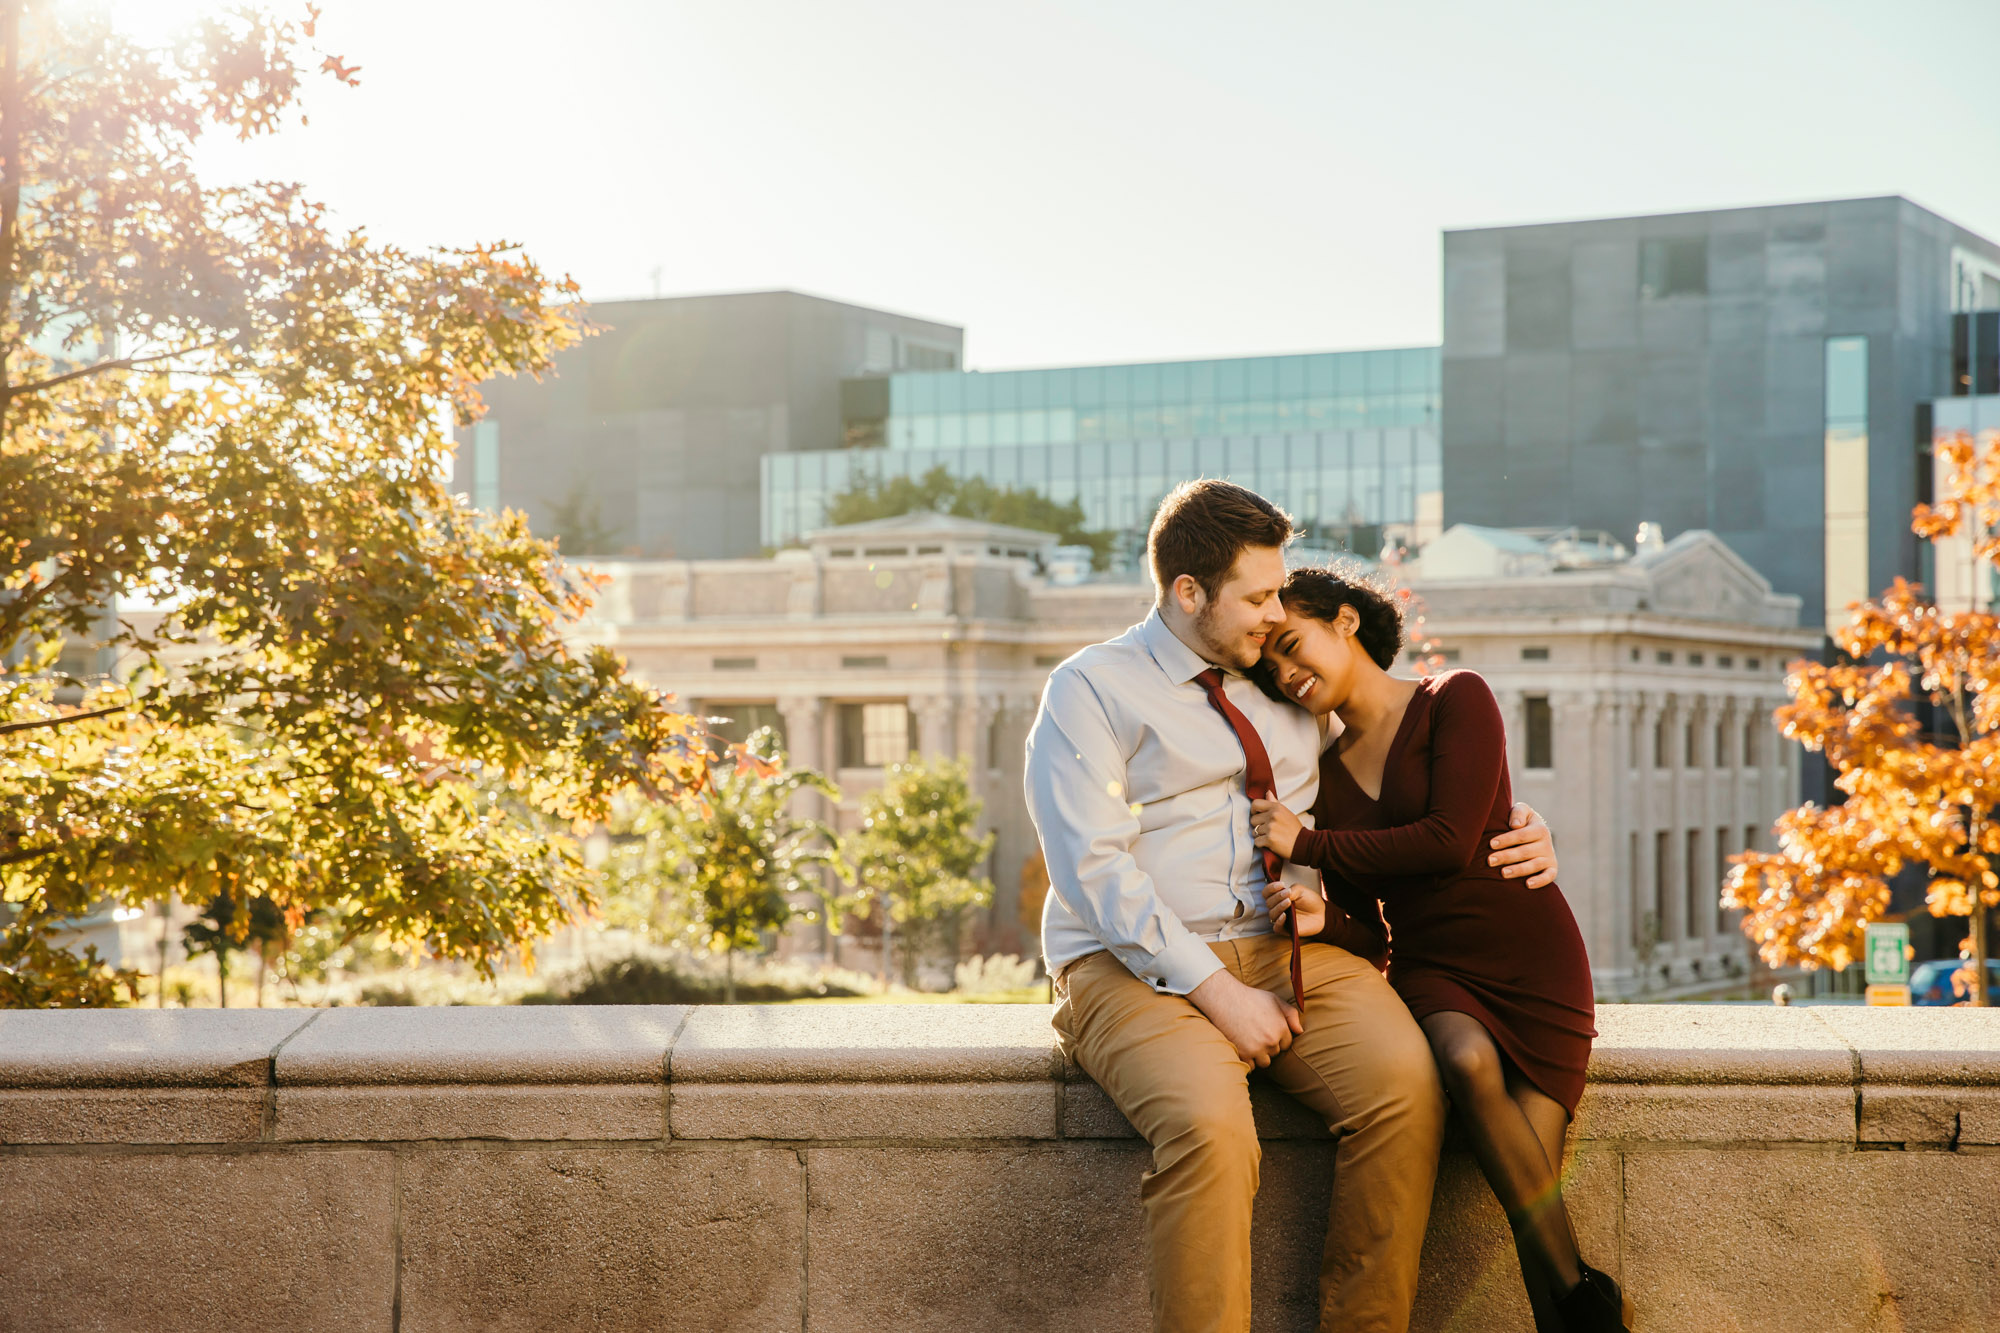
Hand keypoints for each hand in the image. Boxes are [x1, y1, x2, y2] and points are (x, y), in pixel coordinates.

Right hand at [1186, 969, 1303, 1066]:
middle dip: (1268, 1046)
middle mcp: (1271, 1041)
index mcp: (1281, 1028)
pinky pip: (1251, 1066)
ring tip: (1250, 1041)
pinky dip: (1248, 1060)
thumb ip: (1291, 1014)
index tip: (1266, 1031)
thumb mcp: (1274, 1000)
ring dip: (1259, 1056)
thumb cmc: (1250, 997)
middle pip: (1275, 1053)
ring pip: (1264, 1062)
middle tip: (1256, 1034)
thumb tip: (1300, 1031)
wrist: (1225, 999)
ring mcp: (1257, 1049)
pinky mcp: (1243, 1054)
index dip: (1277, 1038)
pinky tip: (1243, 1048)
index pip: (1286, 1044)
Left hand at [1249, 798, 1302, 859]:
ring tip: (1271, 836)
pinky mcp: (1269, 839)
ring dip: (1260, 836)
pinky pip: (1256, 842)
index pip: (1255, 804)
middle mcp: (1273, 816)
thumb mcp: (1287, 812)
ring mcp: (1271, 827)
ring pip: (1254, 832)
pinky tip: (1270, 843)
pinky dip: (1261, 844)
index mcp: (1277, 807)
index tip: (1257, 815)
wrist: (1304, 844)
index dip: (1253, 811)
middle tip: (1268, 830)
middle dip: (1258, 826)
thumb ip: (1275, 803)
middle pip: (1253, 820)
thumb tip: (1268, 793)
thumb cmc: (1295, 829)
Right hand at [1263, 880, 1326, 938]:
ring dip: (1279, 907)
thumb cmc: (1309, 900)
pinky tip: (1284, 916)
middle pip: (1269, 903)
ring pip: (1272, 914)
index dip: (1271, 888)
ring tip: (1288, 902)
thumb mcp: (1301, 890)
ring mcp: (1280, 919)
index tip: (1281, 884)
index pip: (1266, 893)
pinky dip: (1279, 922)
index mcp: (1278, 897)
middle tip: (1288, 894)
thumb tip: (1284, 893)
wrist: (1321, 912)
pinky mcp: (1286, 929)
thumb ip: (1292, 890)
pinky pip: (1276, 928)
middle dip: (1277, 897)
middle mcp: (1277, 908)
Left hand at [1490, 802, 1556, 887]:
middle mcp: (1546, 844)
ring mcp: (1550, 857)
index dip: (1506, 840)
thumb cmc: (1522, 821)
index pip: (1521, 835)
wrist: (1535, 834)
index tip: (1491, 844)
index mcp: (1540, 829)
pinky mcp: (1552, 869)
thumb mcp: (1522, 811)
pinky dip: (1540, 881)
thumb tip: (1515, 825)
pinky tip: (1527, 885)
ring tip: (1503, 873)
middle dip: (1506, 856)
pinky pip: (1549, 876)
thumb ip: (1518, 813)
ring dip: (1518, 870)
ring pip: (1534, 865)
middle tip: (1490, 860)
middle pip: (1525, 852)